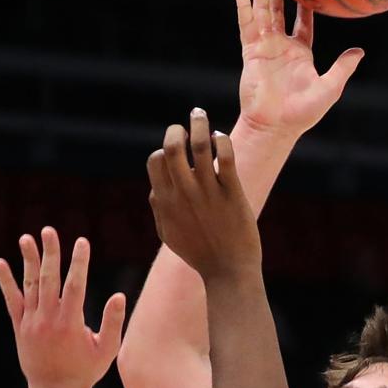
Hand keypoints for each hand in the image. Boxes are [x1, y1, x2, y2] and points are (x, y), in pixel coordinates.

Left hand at [0, 228, 125, 387]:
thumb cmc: (85, 372)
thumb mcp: (106, 350)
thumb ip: (113, 323)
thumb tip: (119, 295)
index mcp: (71, 323)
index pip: (75, 286)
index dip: (79, 263)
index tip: (82, 242)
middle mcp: (48, 319)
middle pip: (49, 279)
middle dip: (50, 253)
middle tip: (49, 230)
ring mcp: (31, 323)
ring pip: (29, 286)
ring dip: (28, 261)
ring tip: (26, 238)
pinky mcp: (20, 328)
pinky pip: (11, 301)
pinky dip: (5, 282)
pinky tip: (0, 263)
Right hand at [148, 110, 259, 279]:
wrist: (228, 272)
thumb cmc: (199, 253)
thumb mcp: (168, 234)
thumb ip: (159, 209)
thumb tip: (155, 188)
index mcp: (165, 202)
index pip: (155, 161)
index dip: (162, 150)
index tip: (174, 150)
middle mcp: (184, 194)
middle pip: (171, 147)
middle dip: (176, 130)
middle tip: (185, 125)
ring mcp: (208, 192)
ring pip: (199, 144)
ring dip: (198, 123)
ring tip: (199, 115)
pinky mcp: (232, 192)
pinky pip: (225, 156)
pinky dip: (220, 139)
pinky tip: (220, 138)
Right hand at [237, 0, 363, 140]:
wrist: (275, 125)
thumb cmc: (303, 113)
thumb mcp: (330, 88)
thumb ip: (342, 68)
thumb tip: (359, 51)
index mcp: (300, 53)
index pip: (303, 23)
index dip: (305, 6)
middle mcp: (281, 47)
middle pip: (279, 11)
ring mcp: (265, 48)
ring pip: (263, 12)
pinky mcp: (251, 52)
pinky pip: (246, 24)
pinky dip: (243, 6)